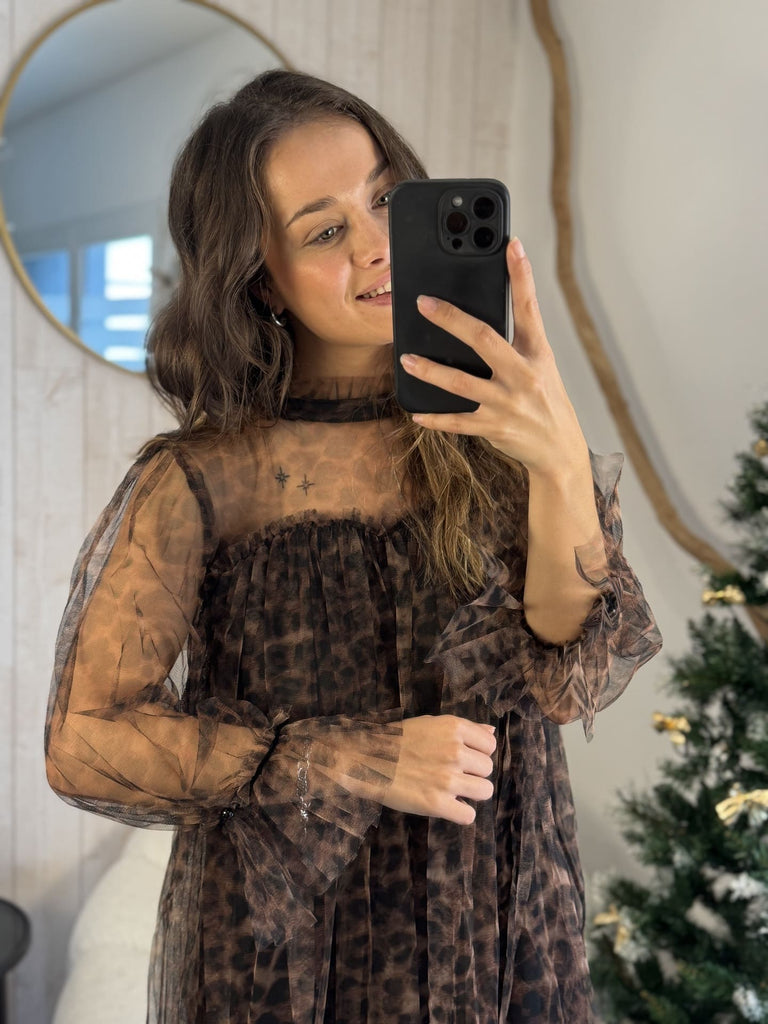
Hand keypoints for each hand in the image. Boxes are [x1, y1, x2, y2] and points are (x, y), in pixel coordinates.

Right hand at [384, 714, 495, 824]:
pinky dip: (460, 814)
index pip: (489, 745)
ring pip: (485, 791)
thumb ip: (465, 729)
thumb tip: (492, 732)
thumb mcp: (431, 724)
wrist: (367, 760)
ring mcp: (447, 779)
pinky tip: (448, 806)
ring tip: (453, 791)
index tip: (463, 758)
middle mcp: (454, 752)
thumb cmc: (398, 740)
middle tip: (452, 774)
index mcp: (454, 728)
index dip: (478, 753)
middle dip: (473, 773)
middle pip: (487, 769)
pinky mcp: (437, 804)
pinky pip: (468, 815)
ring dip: (471, 793)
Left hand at [398, 237, 588, 476]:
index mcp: (537, 353)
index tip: (511, 244)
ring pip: (461, 383)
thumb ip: (516, 340)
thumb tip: (477, 317)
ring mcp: (507, 403)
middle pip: (484, 339)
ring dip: (430, 371)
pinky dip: (435, 418)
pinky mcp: (494, 428)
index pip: (529, 307)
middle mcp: (523, 375)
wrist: (560, 450)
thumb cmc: (545, 399)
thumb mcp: (540, 365)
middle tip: (424, 303)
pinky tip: (415, 412)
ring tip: (407, 358)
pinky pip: (457, 422)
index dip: (521, 275)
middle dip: (452, 319)